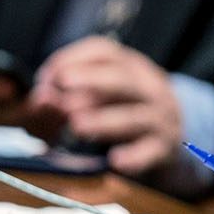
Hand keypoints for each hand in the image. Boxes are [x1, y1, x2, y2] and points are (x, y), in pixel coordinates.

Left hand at [31, 36, 181, 175]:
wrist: (174, 139)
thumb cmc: (125, 111)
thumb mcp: (102, 95)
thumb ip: (66, 96)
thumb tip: (39, 99)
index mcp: (131, 68)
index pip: (104, 52)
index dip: (72, 59)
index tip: (48, 77)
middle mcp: (149, 89)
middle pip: (124, 81)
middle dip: (92, 82)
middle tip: (64, 90)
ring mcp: (160, 119)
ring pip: (135, 117)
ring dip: (106, 120)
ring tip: (78, 125)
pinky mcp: (164, 150)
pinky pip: (150, 152)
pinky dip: (135, 156)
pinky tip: (116, 160)